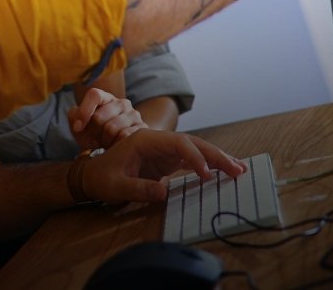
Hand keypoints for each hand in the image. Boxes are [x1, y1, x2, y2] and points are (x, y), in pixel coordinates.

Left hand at [68, 87, 146, 148]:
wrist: (114, 152)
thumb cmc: (94, 137)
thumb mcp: (80, 127)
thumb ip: (74, 117)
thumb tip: (78, 120)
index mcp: (106, 98)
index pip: (94, 95)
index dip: (83, 111)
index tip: (77, 128)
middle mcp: (122, 103)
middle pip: (99, 117)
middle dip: (93, 132)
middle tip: (96, 138)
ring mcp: (134, 115)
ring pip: (112, 129)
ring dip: (104, 141)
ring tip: (105, 143)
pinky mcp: (143, 128)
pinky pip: (124, 137)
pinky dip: (116, 145)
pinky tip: (115, 146)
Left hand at [79, 129, 244, 203]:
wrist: (93, 176)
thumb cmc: (102, 178)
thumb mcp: (115, 186)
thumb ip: (137, 188)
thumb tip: (163, 193)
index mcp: (145, 139)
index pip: (177, 143)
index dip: (194, 156)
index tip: (206, 173)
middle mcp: (158, 141)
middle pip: (192, 143)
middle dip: (215, 155)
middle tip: (237, 169)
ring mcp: (164, 150)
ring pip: (196, 149)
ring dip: (217, 159)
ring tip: (239, 169)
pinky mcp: (167, 160)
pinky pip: (192, 160)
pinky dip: (209, 165)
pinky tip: (225, 172)